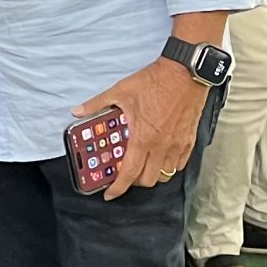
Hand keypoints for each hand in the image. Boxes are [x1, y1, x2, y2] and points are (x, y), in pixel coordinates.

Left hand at [75, 58, 208, 201]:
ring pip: (165, 175)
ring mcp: (177, 145)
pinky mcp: (189, 140)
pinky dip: (169, 167)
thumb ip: (97, 104)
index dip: (118, 188)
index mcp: (142, 138)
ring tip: (142, 166)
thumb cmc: (155, 81)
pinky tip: (161, 157)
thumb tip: (78, 111)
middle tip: (125, 174)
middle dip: (134, 182)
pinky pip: (179, 164)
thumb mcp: (121, 90)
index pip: (129, 173)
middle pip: (148, 180)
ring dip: (152, 175)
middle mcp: (161, 146)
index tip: (110, 194)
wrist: (185, 72)